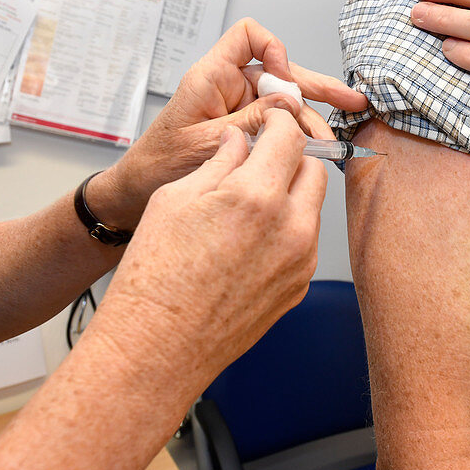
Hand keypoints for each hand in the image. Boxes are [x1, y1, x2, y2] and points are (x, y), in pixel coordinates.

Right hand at [90, 108, 327, 387]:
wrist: (157, 348)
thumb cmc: (155, 281)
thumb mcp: (175, 199)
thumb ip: (218, 162)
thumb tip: (239, 141)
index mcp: (256, 197)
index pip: (291, 136)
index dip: (280, 121)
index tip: (272, 121)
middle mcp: (289, 228)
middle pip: (314, 168)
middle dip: (292, 156)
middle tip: (263, 157)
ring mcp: (299, 261)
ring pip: (313, 206)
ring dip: (292, 193)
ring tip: (250, 202)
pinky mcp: (298, 287)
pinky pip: (305, 241)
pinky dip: (288, 228)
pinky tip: (251, 239)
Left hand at [93, 17, 365, 226]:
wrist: (138, 192)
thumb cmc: (158, 166)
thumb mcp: (206, 144)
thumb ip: (249, 122)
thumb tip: (291, 103)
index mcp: (211, 78)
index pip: (248, 36)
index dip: (273, 49)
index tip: (285, 78)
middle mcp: (228, 87)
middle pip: (280, 71)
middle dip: (316, 86)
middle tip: (351, 101)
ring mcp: (237, 107)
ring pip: (285, 100)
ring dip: (310, 120)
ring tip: (330, 144)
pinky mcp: (243, 127)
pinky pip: (277, 122)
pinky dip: (297, 135)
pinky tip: (315, 150)